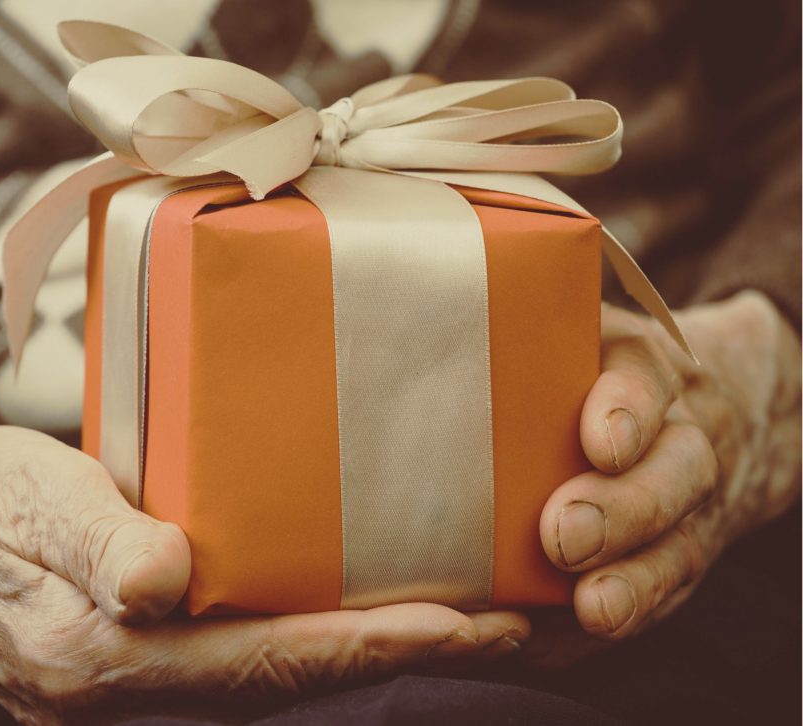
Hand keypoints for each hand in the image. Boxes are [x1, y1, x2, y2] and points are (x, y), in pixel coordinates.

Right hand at [0, 426, 529, 722]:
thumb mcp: (25, 504)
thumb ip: (94, 543)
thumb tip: (163, 583)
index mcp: (99, 658)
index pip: (262, 661)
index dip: (366, 645)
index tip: (461, 622)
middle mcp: (132, 690)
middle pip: (290, 685)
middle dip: (401, 659)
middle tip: (508, 629)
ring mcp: (140, 684)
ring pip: (279, 680)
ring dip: (373, 653)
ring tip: (468, 620)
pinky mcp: (147, 658)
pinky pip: (252, 658)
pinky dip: (322, 640)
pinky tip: (368, 610)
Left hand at [527, 291, 800, 665]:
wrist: (684, 413)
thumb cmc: (584, 368)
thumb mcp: (563, 326)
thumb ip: (513, 320)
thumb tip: (409, 303)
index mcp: (643, 371)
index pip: (645, 378)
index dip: (627, 409)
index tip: (600, 441)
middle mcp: (676, 443)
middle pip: (673, 476)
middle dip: (623, 510)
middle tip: (567, 535)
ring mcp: (682, 513)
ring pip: (676, 551)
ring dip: (635, 585)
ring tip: (593, 609)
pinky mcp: (666, 566)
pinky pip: (649, 604)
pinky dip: (599, 632)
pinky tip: (551, 640)